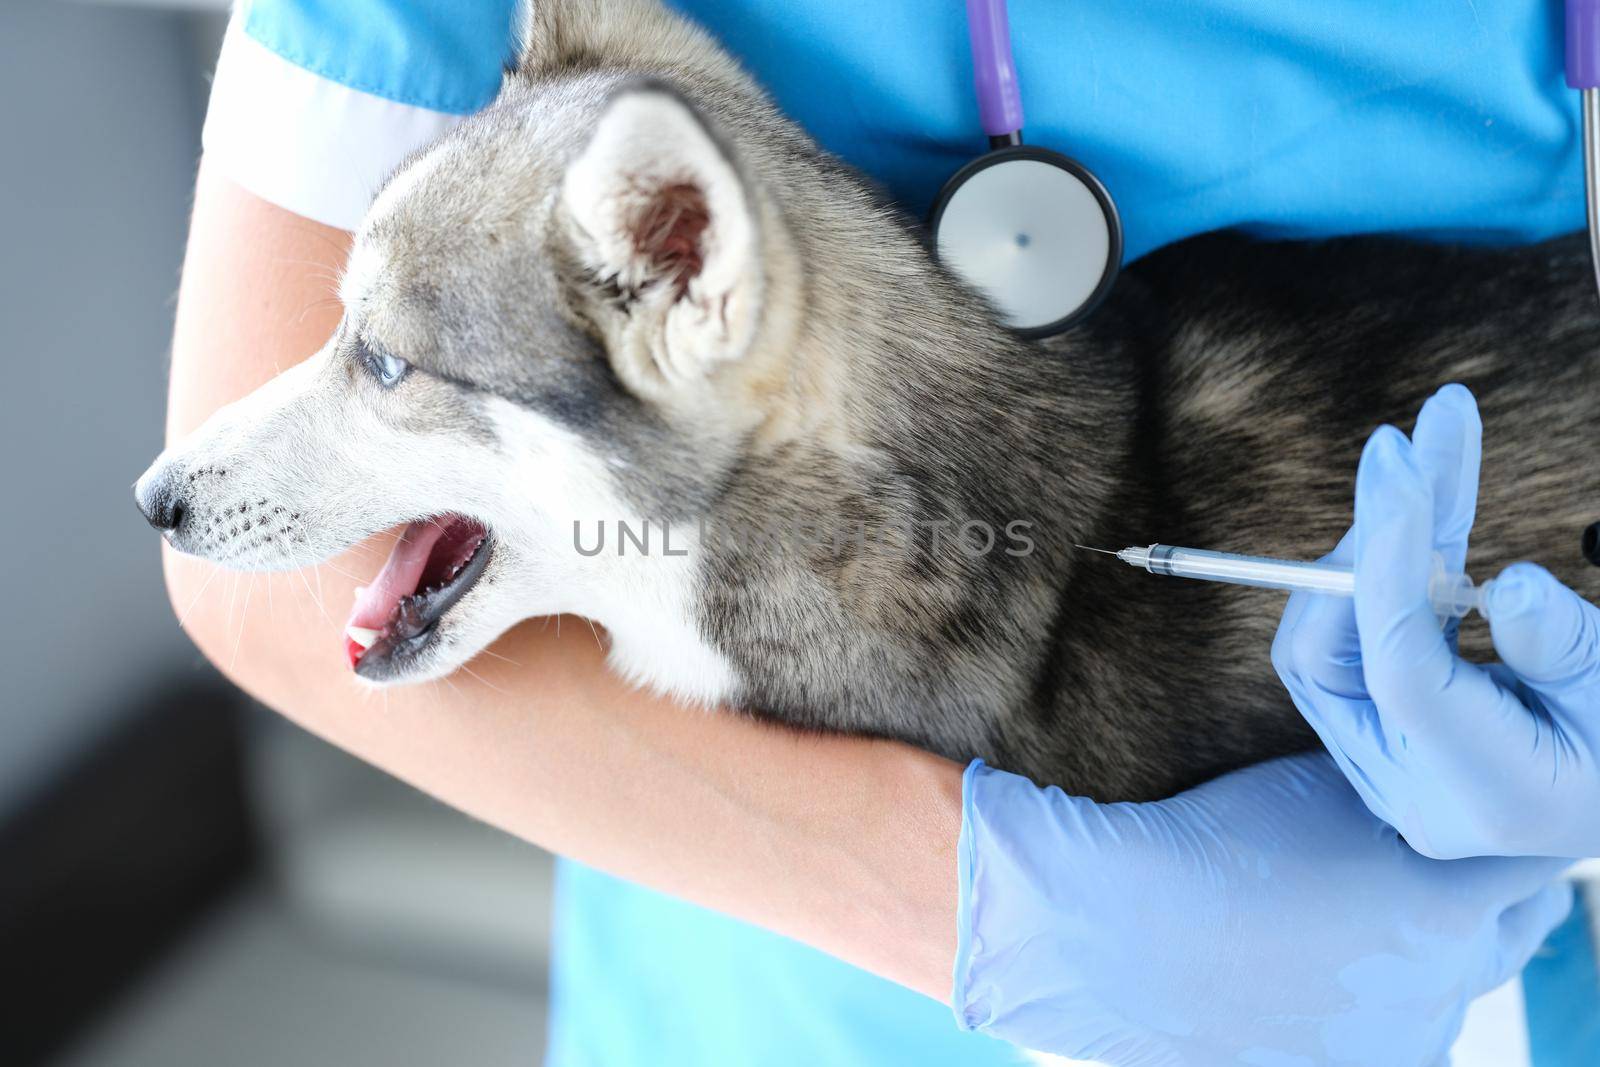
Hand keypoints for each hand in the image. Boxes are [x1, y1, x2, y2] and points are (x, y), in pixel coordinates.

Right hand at [952, 753, 1569, 1065]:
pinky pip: (1402, 1030)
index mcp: (1445, 906)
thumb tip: (1435, 770)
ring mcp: (1398, 1039)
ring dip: (1447, 945)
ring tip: (1380, 906)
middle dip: (1496, 881)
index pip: (1530, 856)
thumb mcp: (1318, 789)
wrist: (1114, 931)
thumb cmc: (1209, 846)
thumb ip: (1402, 787)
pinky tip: (1336, 966)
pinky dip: (1389, 998)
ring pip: (1463, 984)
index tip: (1486, 798)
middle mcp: (1443, 986)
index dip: (1509, 820)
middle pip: (1519, 924)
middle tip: (1454, 847)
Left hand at [1273, 384, 1599, 858]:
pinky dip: (1381, 570)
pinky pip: (1345, 640)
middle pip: (1331, 652)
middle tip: (1407, 444)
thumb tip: (1509, 586)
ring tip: (1426, 460)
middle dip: (1370, 539)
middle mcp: (1410, 790)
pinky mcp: (1369, 734)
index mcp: (1488, 795)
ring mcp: (1379, 767)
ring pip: (1325, 639)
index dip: (1392, 561)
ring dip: (1373, 544)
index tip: (1398, 462)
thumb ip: (1568, 648)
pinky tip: (1424, 509)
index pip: (1404, 672)